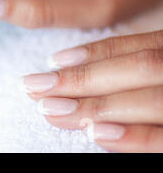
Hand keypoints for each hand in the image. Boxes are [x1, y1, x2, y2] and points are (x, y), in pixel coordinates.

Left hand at [21, 30, 162, 151]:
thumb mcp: (156, 72)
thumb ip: (134, 69)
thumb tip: (73, 70)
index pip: (136, 47)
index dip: (93, 53)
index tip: (51, 61)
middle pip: (138, 68)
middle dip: (82, 78)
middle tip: (33, 86)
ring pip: (150, 100)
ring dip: (96, 105)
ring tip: (50, 110)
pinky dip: (133, 136)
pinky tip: (94, 133)